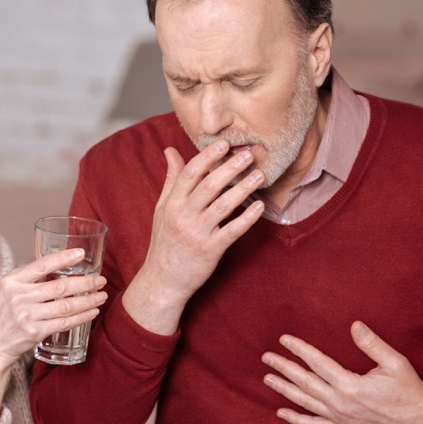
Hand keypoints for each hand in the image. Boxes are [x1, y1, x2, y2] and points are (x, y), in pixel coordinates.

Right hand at [0, 247, 107, 366]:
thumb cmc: (2, 316)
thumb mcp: (7, 291)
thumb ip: (28, 280)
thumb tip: (57, 266)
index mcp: (12, 281)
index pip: (41, 265)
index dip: (64, 258)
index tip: (81, 254)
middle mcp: (18, 297)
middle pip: (60, 287)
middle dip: (86, 282)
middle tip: (100, 280)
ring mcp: (27, 316)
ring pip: (66, 306)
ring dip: (88, 300)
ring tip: (101, 296)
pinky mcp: (34, 333)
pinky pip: (64, 323)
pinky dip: (82, 317)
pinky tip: (92, 312)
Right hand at [123, 140, 265, 334]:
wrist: (163, 280)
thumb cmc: (164, 241)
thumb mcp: (162, 208)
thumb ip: (171, 179)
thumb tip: (170, 150)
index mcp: (172, 203)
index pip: (190, 174)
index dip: (208, 156)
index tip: (224, 143)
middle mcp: (184, 216)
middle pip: (209, 186)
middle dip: (230, 168)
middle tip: (249, 154)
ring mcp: (197, 234)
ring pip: (223, 206)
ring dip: (243, 189)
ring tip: (259, 175)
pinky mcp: (210, 250)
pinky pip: (232, 231)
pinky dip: (247, 218)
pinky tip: (259, 206)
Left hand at [261, 321, 422, 423]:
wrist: (421, 421)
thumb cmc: (410, 389)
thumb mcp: (395, 362)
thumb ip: (372, 344)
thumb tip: (355, 325)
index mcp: (351, 385)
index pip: (317, 363)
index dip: (299, 349)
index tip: (284, 340)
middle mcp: (341, 404)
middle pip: (305, 382)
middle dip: (284, 368)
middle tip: (266, 357)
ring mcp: (341, 419)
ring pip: (305, 403)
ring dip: (285, 390)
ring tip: (267, 378)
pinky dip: (296, 419)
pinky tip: (281, 413)